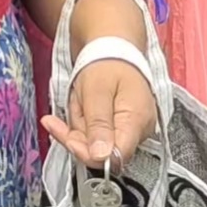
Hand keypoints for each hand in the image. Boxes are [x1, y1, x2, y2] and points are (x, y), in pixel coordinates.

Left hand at [42, 58, 157, 170]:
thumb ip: (98, 125)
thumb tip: (101, 156)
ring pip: (96, 143)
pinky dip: (84, 122)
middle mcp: (139, 129)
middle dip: (80, 132)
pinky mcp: (123, 127)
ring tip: (81, 97)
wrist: (113, 48)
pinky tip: (81, 104)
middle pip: (102, 152)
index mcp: (136, 121)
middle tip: (75, 104)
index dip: (88, 153)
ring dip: (80, 123)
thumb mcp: (96, 91)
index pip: (115, 158)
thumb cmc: (107, 63)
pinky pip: (97, 135)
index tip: (67, 137)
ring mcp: (132, 128)